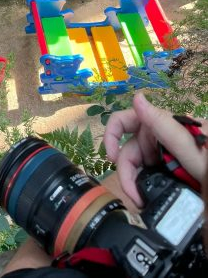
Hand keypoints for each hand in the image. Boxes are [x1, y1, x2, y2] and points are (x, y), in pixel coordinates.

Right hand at [104, 92, 207, 206]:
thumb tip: (137, 96)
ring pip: (136, 167)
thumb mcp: (186, 144)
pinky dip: (144, 187)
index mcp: (156, 124)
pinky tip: (148, 199)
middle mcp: (155, 136)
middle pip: (128, 152)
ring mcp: (160, 152)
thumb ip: (162, 123)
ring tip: (142, 202)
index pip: (122, 121)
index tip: (112, 159)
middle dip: (127, 174)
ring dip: (135, 184)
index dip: (111, 137)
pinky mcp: (165, 167)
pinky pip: (147, 176)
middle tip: (136, 198)